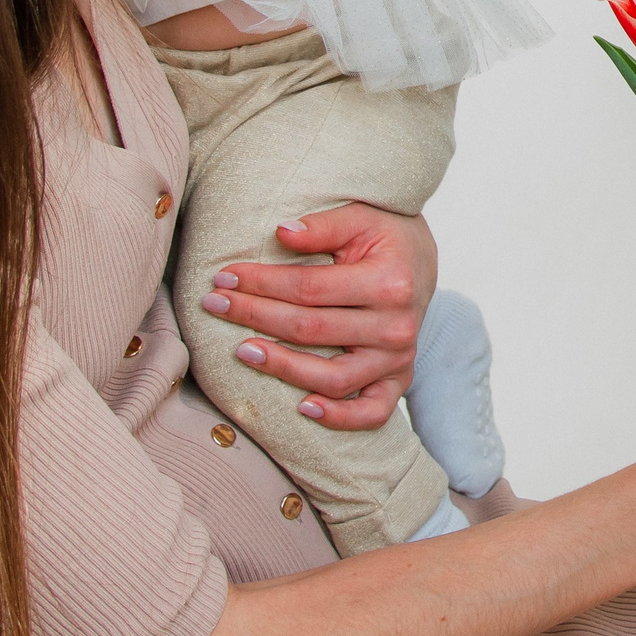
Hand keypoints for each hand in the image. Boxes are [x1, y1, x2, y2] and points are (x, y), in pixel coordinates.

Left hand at [199, 202, 438, 429]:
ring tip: (242, 350)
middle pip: (311, 330)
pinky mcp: (399, 380)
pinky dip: (339, 417)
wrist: (421, 261)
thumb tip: (281, 233)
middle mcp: (397, 326)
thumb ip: (322, 225)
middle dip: (255, 315)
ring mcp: (399, 358)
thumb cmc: (385, 236)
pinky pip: (370, 412)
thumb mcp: (359, 218)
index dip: (261, 283)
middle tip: (214, 304)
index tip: (224, 277)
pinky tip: (302, 408)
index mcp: (389, 282)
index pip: (308, 288)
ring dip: (282, 367)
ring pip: (333, 377)